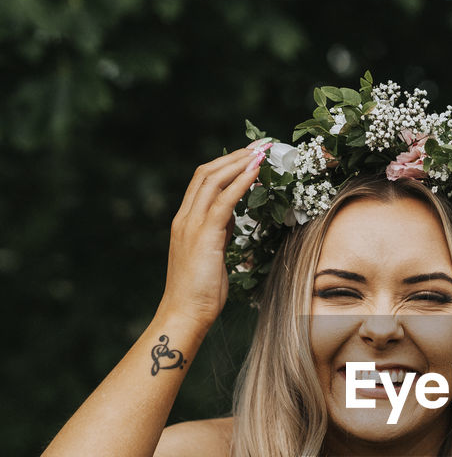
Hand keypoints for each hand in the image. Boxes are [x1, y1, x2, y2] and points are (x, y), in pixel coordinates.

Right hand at [160, 141, 272, 330]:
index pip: (203, 180)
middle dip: (235, 155)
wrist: (185, 313)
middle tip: (260, 144)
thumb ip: (218, 233)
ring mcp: (191, 224)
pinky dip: (241, 182)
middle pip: (207, 173)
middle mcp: (185, 217)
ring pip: (214, 180)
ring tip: (262, 151)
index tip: (250, 154)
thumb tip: (231, 218)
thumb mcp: (212, 255)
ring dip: (240, 162)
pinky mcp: (203, 235)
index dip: (226, 164)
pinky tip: (257, 172)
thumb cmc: (200, 292)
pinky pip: (224, 200)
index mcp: (185, 221)